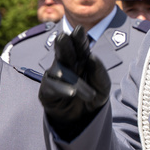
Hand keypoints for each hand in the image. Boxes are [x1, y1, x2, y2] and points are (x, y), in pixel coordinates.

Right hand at [38, 26, 110, 141]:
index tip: (80, 30)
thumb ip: (99, 71)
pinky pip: (52, 86)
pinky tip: (72, 94)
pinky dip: (63, 89)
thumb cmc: (92, 97)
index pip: (79, 46)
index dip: (78, 38)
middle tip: (63, 36)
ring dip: (76, 83)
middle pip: (63, 51)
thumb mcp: (103, 85)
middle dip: (63, 43)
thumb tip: (91, 56)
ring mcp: (54, 76)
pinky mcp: (46, 90)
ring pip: (61, 71)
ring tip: (90, 95)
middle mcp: (65, 64)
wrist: (83, 120)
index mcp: (80, 59)